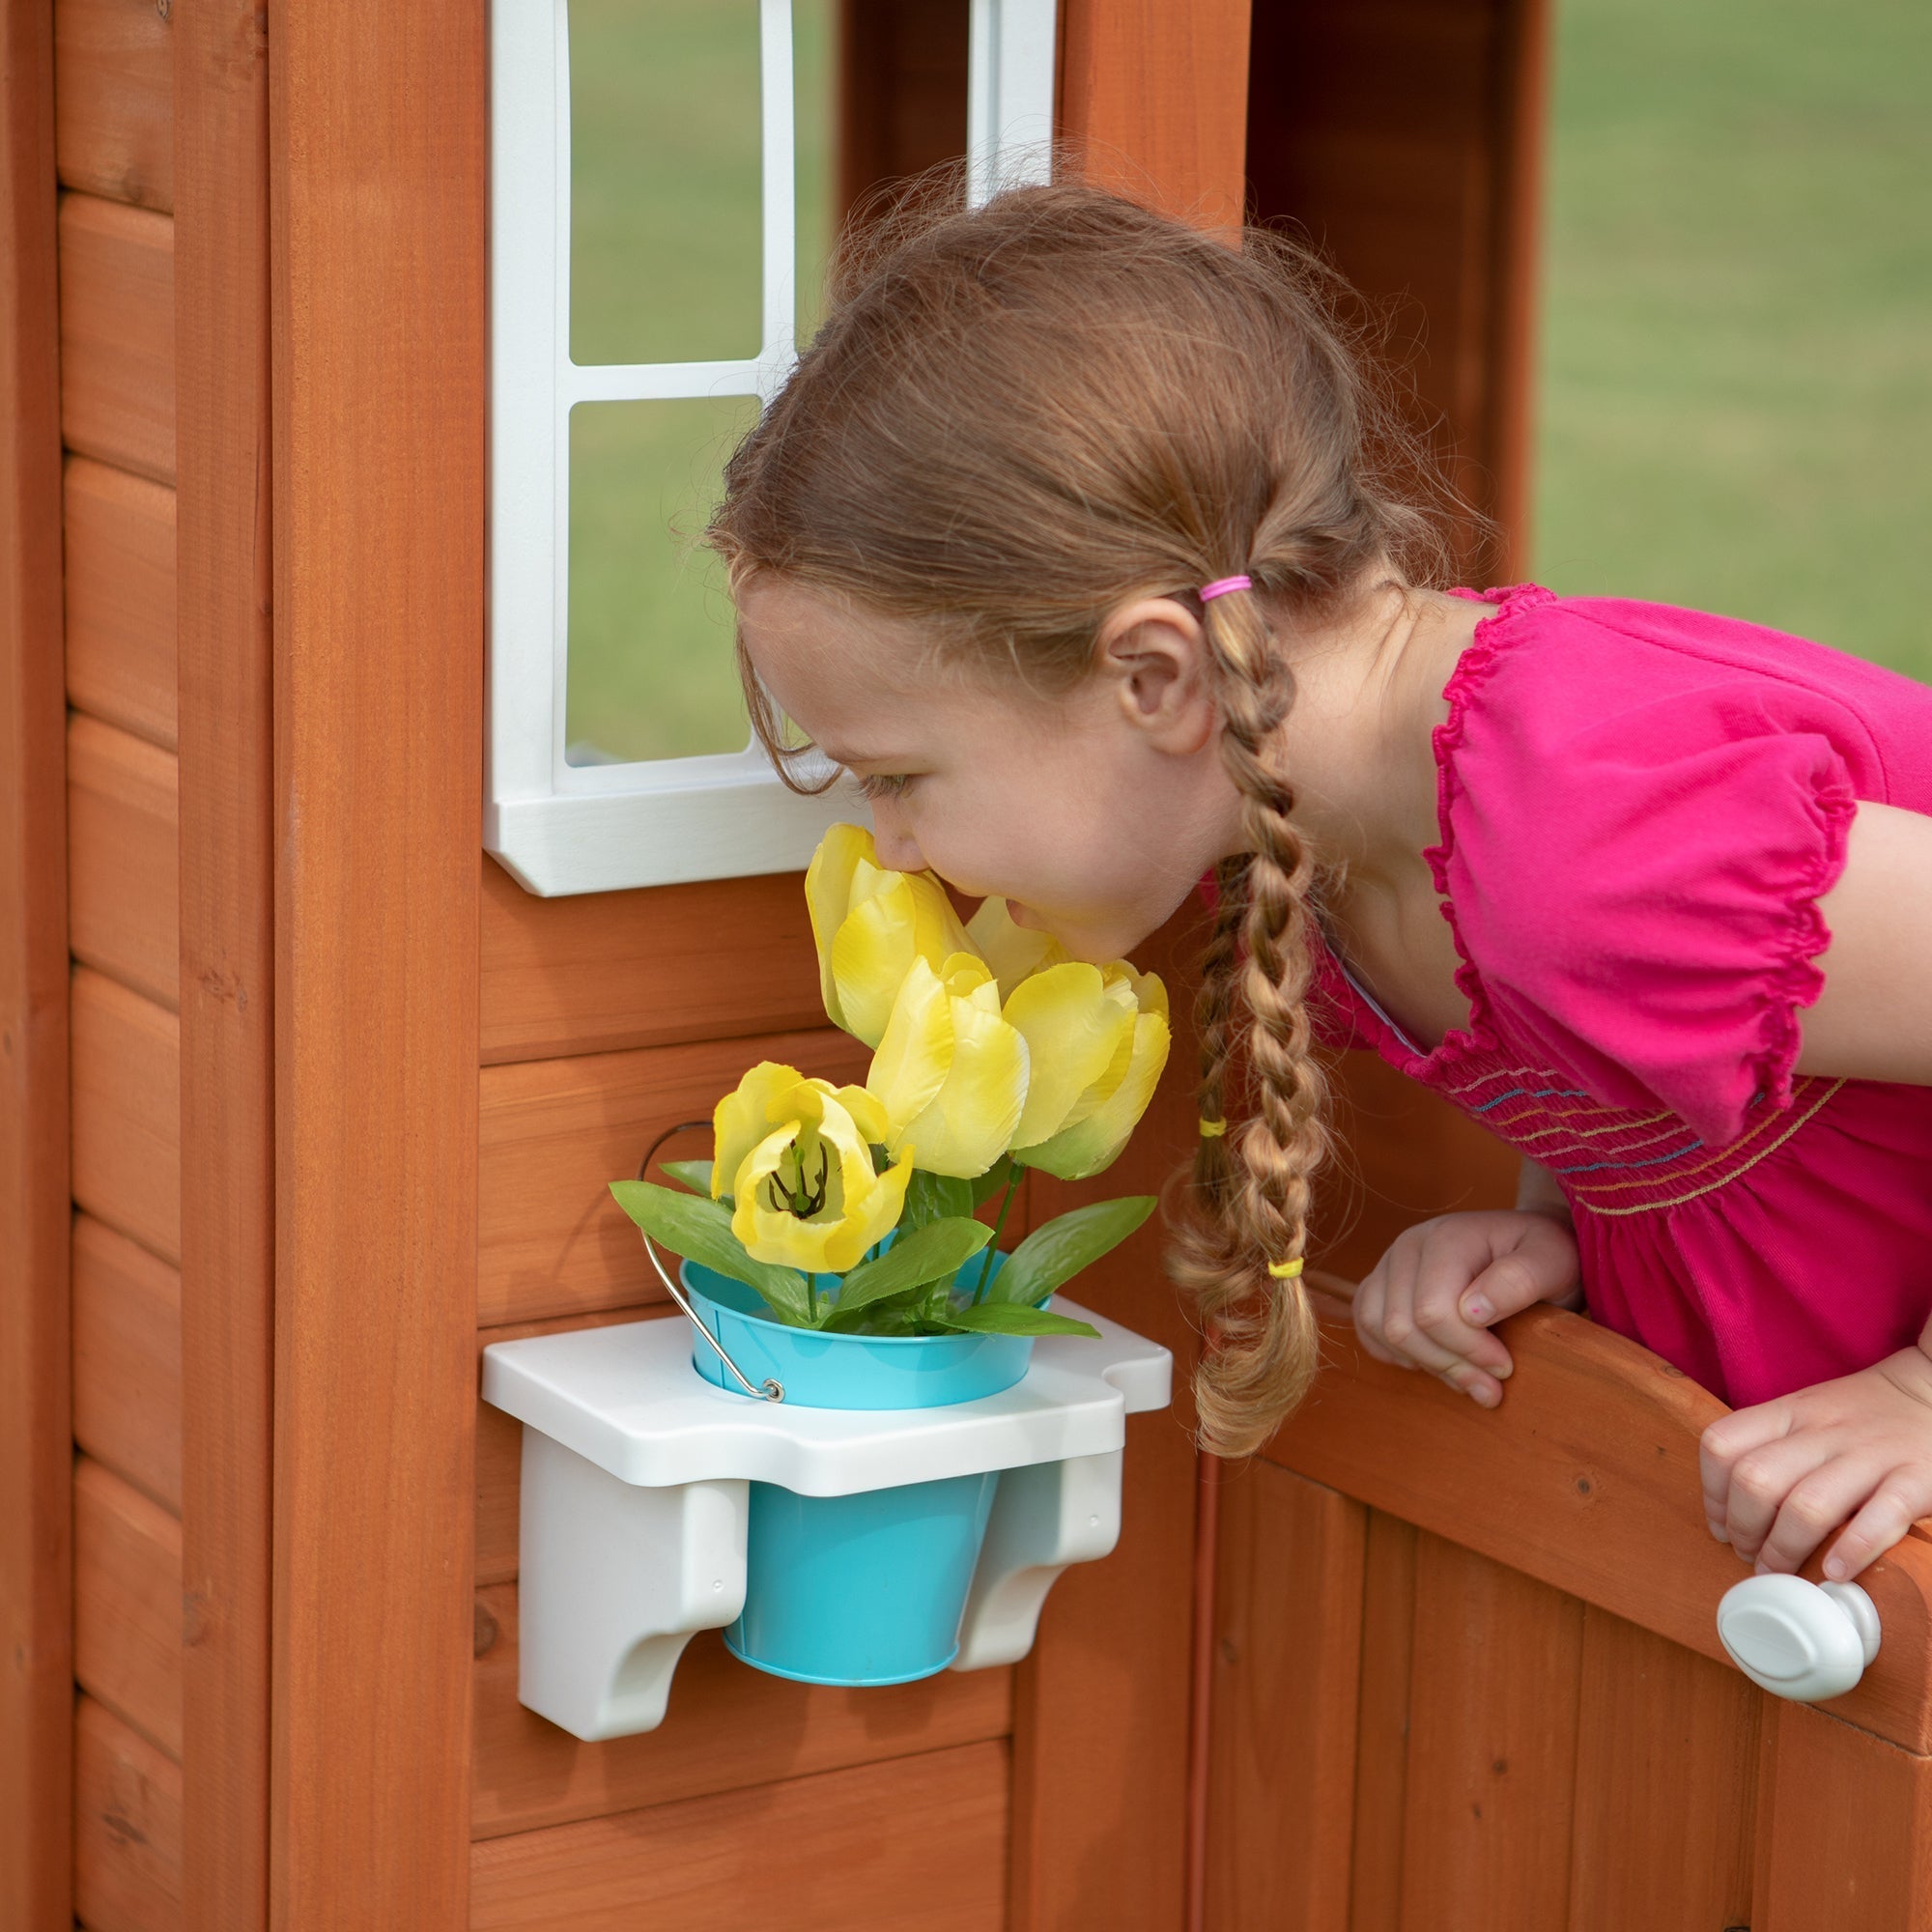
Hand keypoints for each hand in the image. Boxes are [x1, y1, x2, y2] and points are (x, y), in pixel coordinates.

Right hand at [1351, 1210, 1582, 1407]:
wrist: (1527, 1245)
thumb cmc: (1544, 1256)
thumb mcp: (1553, 1262)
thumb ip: (1521, 1280)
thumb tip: (1473, 1312)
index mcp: (1447, 1237)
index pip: (1434, 1311)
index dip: (1469, 1351)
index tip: (1506, 1367)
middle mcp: (1408, 1245)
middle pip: (1402, 1326)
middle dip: (1449, 1366)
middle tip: (1491, 1386)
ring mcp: (1389, 1264)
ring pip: (1380, 1329)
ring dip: (1425, 1364)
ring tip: (1466, 1376)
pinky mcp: (1381, 1283)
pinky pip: (1367, 1327)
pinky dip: (1395, 1353)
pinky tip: (1434, 1360)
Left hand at [1700, 1347, 1931, 1580]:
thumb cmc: (1861, 1415)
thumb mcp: (1807, 1414)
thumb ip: (1772, 1448)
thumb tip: (1730, 1513)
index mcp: (1789, 1412)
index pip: (1723, 1445)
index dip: (1712, 1494)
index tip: (1721, 1528)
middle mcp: (1824, 1431)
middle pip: (1757, 1480)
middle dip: (1744, 1529)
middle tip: (1751, 1557)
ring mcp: (1871, 1454)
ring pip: (1808, 1505)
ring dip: (1785, 1548)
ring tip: (1782, 1572)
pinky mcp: (1917, 1479)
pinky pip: (1880, 1516)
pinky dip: (1853, 1549)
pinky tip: (1835, 1571)